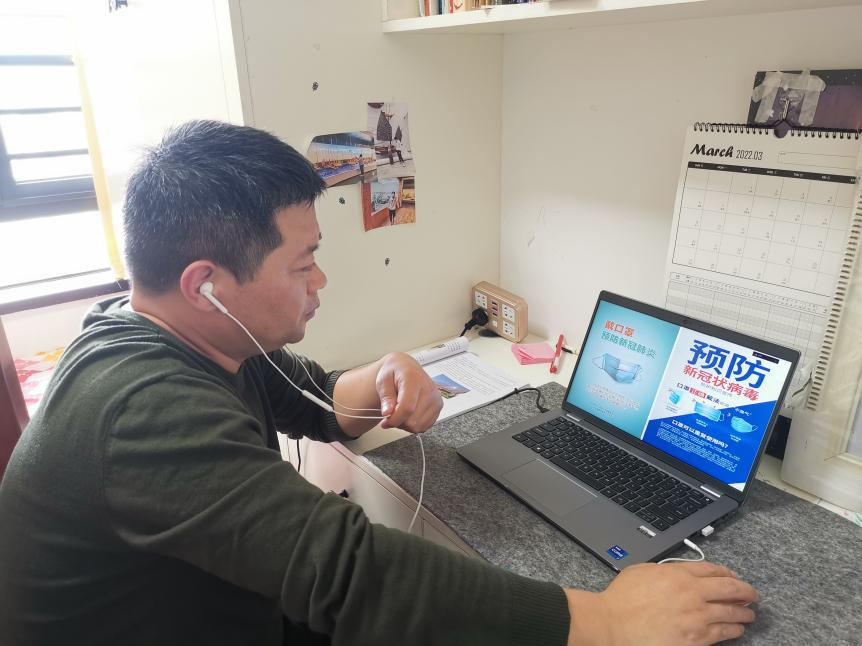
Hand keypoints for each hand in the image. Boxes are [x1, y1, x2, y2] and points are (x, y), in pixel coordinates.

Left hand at [375, 352, 441, 432]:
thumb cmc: (395, 373)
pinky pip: (424, 426)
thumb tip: (388, 412)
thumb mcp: (383, 381)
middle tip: (391, 414)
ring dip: (405, 424)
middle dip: (398, 422)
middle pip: (413, 420)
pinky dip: (414, 424)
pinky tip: (408, 414)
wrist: (406, 368)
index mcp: (414, 379)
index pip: (407, 408)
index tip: (385, 421)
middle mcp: (429, 389)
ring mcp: (436, 399)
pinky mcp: (438, 407)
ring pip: (418, 426)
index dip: (394, 419)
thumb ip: (385, 397)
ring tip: (400, 413)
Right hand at [566, 561, 757, 645]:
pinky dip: (733, 630)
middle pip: (730, 589)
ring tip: (748, 614)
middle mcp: (692, 594)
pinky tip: (736, 629)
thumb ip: (667, 569)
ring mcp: (696, 618)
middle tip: (752, 594)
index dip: (728, 572)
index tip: (734, 576)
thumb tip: (681, 572)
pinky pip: (723, 633)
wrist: (613, 624)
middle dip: (745, 591)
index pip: (713, 570)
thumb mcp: (644, 570)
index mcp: (679, 574)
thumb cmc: (623, 598)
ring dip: (743, 613)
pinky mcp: (695, 639)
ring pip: (731, 613)